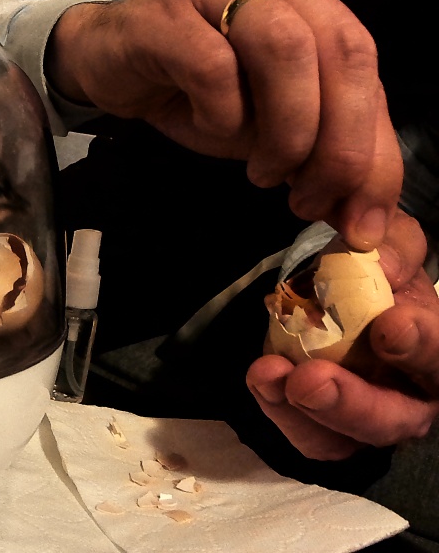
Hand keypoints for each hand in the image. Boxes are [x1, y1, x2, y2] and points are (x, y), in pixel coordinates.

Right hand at [49, 0, 401, 250]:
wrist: (104, 61)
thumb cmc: (191, 90)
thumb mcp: (268, 126)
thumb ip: (321, 152)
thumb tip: (365, 217)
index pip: (366, 68)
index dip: (374, 149)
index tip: (361, 220)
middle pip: (342, 50)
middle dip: (340, 141)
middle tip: (312, 199)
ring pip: (286, 48)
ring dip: (286, 129)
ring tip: (263, 173)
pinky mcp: (169, 10)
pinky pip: (214, 66)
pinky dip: (220, 114)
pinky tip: (206, 127)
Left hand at [246, 210, 438, 458]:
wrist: (337, 294)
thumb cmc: (379, 275)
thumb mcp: (390, 246)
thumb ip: (392, 248)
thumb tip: (383, 264)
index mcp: (438, 351)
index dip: (421, 344)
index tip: (390, 324)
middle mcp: (414, 397)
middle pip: (396, 418)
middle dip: (352, 401)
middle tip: (312, 379)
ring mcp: (369, 420)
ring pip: (346, 437)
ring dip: (305, 412)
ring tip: (270, 375)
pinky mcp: (329, 431)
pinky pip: (308, 437)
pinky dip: (279, 411)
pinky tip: (262, 379)